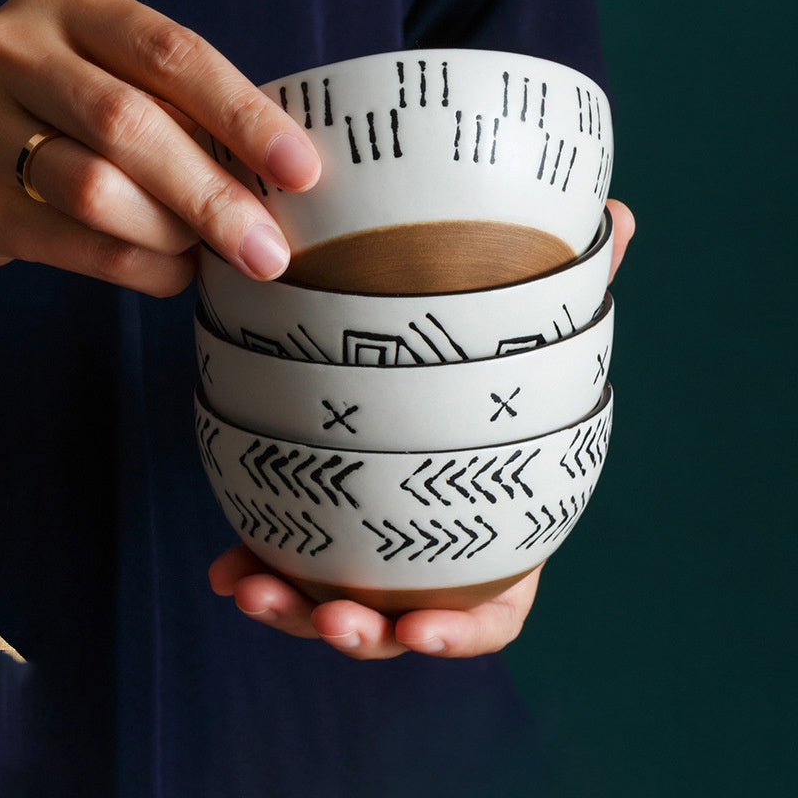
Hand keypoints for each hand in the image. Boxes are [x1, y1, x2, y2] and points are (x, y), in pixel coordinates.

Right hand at [0, 0, 319, 294]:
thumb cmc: (85, 115)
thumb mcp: (129, 83)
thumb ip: (191, 118)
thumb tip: (282, 187)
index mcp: (83, 17)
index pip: (172, 56)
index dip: (243, 116)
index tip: (301, 170)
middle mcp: (27, 59)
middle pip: (128, 126)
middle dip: (213, 198)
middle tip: (269, 252)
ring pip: (96, 191)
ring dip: (174, 235)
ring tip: (211, 252)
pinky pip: (84, 249)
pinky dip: (149, 270)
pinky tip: (176, 269)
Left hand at [208, 196, 634, 660]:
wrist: (431, 381)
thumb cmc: (491, 383)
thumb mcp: (527, 340)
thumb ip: (567, 294)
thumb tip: (621, 215)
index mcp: (489, 542)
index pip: (490, 614)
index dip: (459, 632)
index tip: (421, 629)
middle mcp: (428, 561)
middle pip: (398, 624)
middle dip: (362, 632)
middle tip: (334, 619)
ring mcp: (372, 555)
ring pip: (331, 607)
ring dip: (293, 610)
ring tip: (253, 589)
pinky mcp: (321, 533)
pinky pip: (287, 566)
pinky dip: (257, 570)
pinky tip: (225, 567)